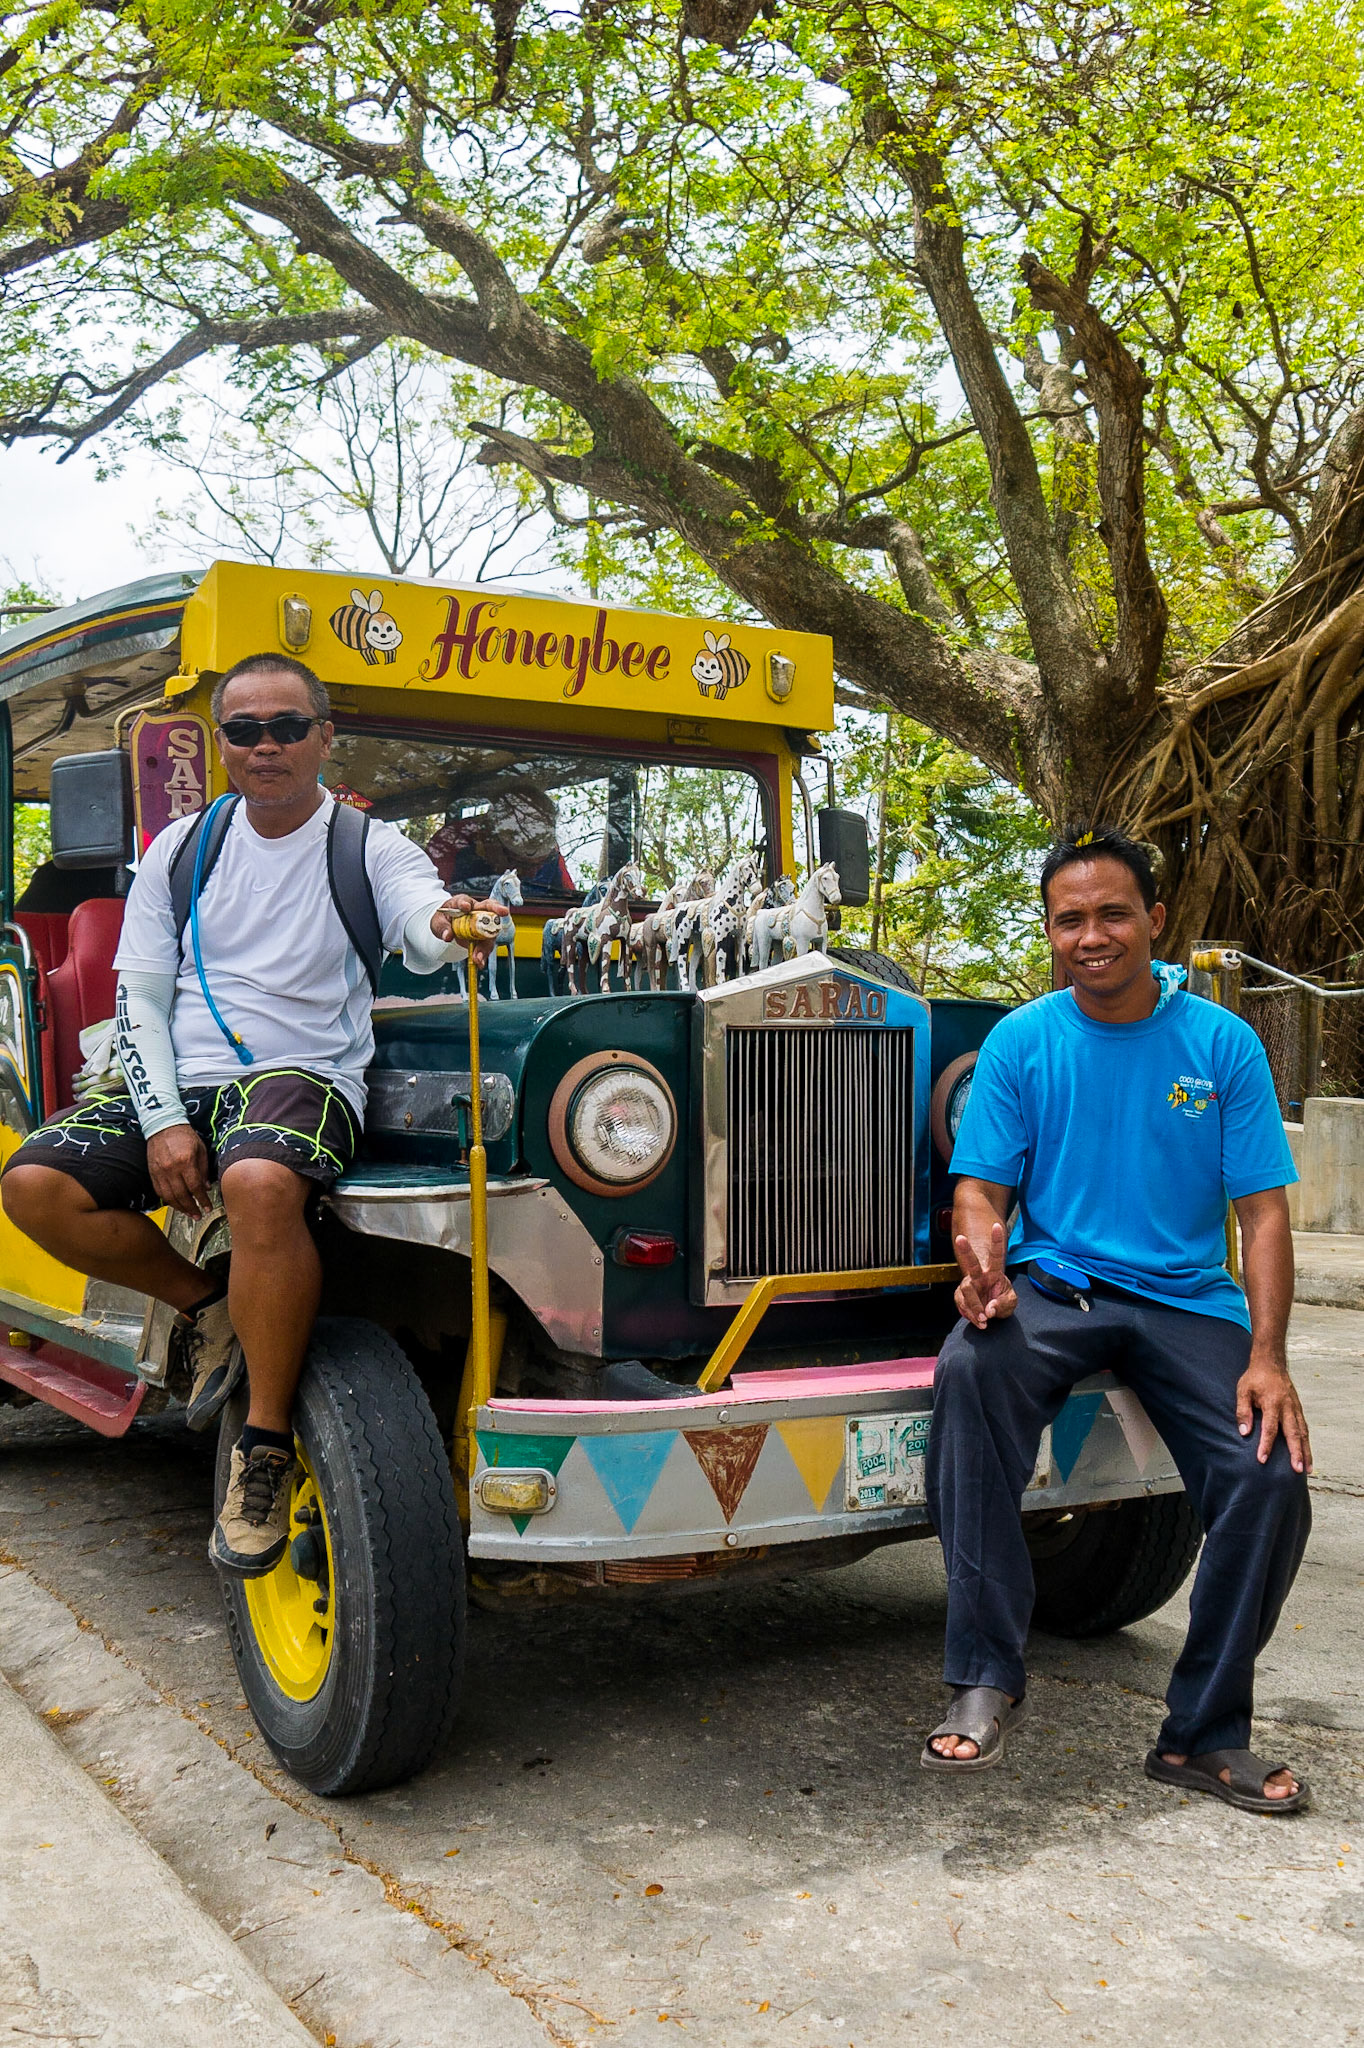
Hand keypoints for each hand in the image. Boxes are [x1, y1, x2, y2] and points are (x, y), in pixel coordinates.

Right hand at [147, 1124, 211, 1217]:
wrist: (163, 1125)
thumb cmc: (184, 1135)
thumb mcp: (200, 1149)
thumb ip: (203, 1169)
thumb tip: (206, 1187)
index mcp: (185, 1161)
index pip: (195, 1187)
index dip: (202, 1199)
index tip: (207, 1207)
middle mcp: (171, 1168)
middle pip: (181, 1195)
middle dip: (191, 1208)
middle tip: (198, 1215)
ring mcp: (159, 1171)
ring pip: (169, 1196)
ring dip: (179, 1208)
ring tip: (188, 1213)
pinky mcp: (152, 1172)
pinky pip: (159, 1191)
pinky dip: (168, 1200)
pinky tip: (175, 1204)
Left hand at [430, 894, 503, 968]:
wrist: (447, 926)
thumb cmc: (444, 919)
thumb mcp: (438, 922)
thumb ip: (442, 928)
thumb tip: (448, 936)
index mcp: (462, 902)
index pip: (465, 900)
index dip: (466, 903)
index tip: (466, 907)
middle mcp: (475, 910)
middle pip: (489, 908)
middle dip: (497, 909)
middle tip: (503, 912)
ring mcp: (482, 924)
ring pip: (490, 931)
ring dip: (486, 944)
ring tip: (479, 957)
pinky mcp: (483, 936)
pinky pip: (486, 945)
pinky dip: (483, 954)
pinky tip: (480, 962)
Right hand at [954, 1221, 1017, 1328]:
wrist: (991, 1312)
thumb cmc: (1002, 1302)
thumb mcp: (1010, 1303)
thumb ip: (1003, 1305)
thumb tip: (989, 1309)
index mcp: (993, 1272)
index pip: (996, 1255)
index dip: (996, 1241)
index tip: (997, 1226)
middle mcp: (979, 1276)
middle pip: (971, 1262)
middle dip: (965, 1249)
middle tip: (960, 1238)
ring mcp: (968, 1285)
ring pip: (966, 1291)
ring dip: (973, 1306)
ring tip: (983, 1319)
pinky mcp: (961, 1296)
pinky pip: (961, 1304)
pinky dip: (969, 1314)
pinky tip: (977, 1321)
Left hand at [1236, 1353, 1311, 1472]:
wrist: (1271, 1363)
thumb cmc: (1255, 1379)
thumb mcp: (1243, 1391)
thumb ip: (1243, 1411)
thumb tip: (1244, 1433)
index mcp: (1272, 1403)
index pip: (1270, 1428)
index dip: (1266, 1444)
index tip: (1262, 1459)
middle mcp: (1287, 1407)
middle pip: (1293, 1433)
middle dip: (1296, 1453)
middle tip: (1297, 1470)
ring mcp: (1295, 1408)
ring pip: (1303, 1433)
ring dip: (1305, 1451)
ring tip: (1307, 1469)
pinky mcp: (1299, 1409)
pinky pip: (1304, 1428)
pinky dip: (1306, 1442)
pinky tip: (1307, 1455)